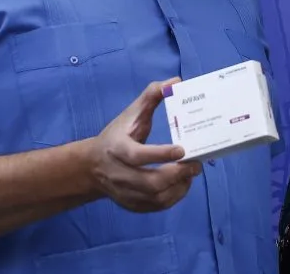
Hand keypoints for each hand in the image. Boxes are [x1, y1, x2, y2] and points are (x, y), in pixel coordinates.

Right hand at [90, 78, 202, 212]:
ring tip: (192, 172)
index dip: (160, 154)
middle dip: (177, 174)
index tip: (182, 149)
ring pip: (156, 198)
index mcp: (116, 149)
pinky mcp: (132, 205)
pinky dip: (174, 197)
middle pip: (150, 182)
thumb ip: (151, 96)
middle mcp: (119, 174)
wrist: (93, 166)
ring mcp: (125, 193)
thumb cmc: (117, 135)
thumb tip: (175, 82)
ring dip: (179, 187)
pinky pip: (157, 206)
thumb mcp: (130, 113)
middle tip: (196, 164)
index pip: (138, 156)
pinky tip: (183, 184)